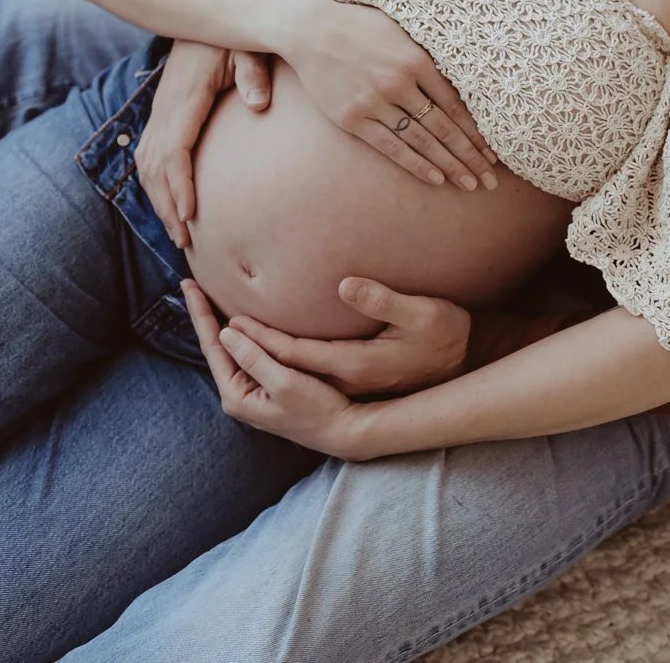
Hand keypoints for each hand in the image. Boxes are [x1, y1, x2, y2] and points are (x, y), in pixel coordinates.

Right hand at [136, 40, 269, 246]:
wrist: (203, 18)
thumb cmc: (232, 36)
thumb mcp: (247, 47)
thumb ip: (253, 72)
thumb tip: (259, 104)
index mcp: (185, 98)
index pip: (174, 149)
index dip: (179, 185)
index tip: (190, 215)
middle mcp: (165, 109)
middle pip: (154, 166)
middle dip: (166, 206)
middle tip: (185, 241)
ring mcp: (160, 112)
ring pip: (147, 164)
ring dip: (159, 200)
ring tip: (178, 234)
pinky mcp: (163, 114)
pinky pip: (150, 155)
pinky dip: (156, 184)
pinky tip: (171, 204)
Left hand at [184, 280, 378, 459]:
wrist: (342, 430)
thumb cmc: (317, 409)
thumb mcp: (284, 382)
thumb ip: (254, 357)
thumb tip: (226, 331)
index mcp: (236, 394)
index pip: (212, 346)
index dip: (201, 314)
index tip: (189, 285)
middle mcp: (237, 393)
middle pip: (216, 346)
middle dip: (204, 315)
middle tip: (189, 284)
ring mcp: (250, 390)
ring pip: (230, 348)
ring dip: (219, 322)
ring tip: (205, 296)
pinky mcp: (265, 385)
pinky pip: (247, 352)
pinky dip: (240, 332)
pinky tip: (237, 319)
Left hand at [226, 277, 470, 397]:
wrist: (461, 368)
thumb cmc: (445, 335)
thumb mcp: (424, 313)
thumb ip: (384, 299)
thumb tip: (346, 284)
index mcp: (355, 365)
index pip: (293, 354)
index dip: (260, 337)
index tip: (229, 318)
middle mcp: (342, 381)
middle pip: (277, 370)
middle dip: (239, 345)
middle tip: (208, 317)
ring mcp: (341, 385)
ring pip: (281, 375)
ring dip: (247, 353)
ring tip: (218, 327)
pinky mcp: (343, 382)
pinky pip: (292, 373)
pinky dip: (266, 357)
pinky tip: (254, 340)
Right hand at [283, 0, 498, 191]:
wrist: (310, 30)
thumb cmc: (360, 26)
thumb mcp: (401, 31)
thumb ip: (427, 55)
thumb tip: (460, 76)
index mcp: (416, 60)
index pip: (455, 105)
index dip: (476, 132)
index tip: (493, 152)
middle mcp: (399, 83)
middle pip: (444, 128)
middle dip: (470, 156)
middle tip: (490, 179)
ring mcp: (375, 102)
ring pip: (422, 141)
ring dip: (449, 165)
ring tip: (470, 184)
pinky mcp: (353, 118)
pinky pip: (391, 146)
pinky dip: (416, 164)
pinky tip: (436, 178)